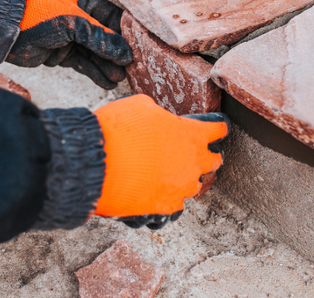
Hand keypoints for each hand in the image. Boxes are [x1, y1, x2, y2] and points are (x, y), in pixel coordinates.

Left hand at [7, 0, 132, 88]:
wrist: (5, 31)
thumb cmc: (39, 16)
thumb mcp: (75, 24)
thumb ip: (102, 39)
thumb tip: (126, 54)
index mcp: (84, 2)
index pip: (112, 17)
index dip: (126, 33)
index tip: (139, 47)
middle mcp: (80, 19)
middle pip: (106, 38)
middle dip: (118, 54)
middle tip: (131, 68)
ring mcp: (71, 38)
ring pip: (95, 54)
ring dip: (107, 66)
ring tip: (120, 79)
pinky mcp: (63, 54)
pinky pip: (83, 64)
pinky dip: (94, 73)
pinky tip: (107, 82)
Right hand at [93, 95, 228, 228]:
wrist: (95, 162)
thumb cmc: (118, 128)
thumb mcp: (140, 106)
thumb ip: (159, 114)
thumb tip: (158, 119)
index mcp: (192, 134)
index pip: (217, 128)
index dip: (217, 125)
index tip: (218, 125)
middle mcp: (193, 163)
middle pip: (213, 160)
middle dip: (206, 154)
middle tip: (195, 150)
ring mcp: (180, 188)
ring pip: (193, 185)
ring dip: (185, 177)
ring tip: (168, 171)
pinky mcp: (164, 207)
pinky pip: (174, 204)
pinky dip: (166, 196)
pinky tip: (154, 189)